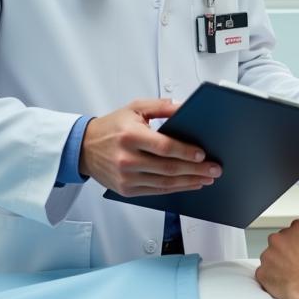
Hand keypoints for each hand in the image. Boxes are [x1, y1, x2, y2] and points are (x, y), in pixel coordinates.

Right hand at [79, 98, 221, 196]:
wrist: (84, 148)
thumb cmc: (112, 126)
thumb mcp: (135, 108)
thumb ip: (161, 106)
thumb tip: (185, 107)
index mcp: (130, 136)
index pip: (164, 147)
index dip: (185, 152)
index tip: (203, 154)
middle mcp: (127, 159)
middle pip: (168, 168)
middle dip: (195, 169)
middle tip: (214, 169)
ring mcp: (126, 178)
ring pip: (164, 183)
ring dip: (189, 181)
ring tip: (207, 178)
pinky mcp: (126, 190)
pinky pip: (156, 191)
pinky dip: (175, 189)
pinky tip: (190, 184)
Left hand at [256, 215, 298, 298]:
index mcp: (297, 228)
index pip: (297, 230)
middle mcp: (280, 239)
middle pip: (281, 242)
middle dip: (289, 251)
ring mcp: (269, 256)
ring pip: (271, 257)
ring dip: (279, 263)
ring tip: (293, 275)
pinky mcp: (263, 274)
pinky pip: (264, 274)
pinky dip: (271, 278)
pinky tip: (285, 283)